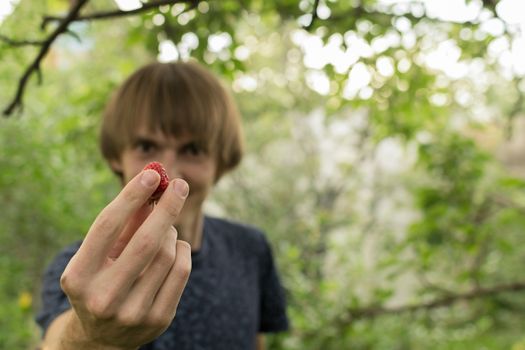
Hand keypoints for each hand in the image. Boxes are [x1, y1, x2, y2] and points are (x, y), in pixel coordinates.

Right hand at [59, 169, 190, 348]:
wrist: (102, 337)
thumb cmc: (101, 280)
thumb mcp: (101, 254)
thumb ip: (125, 221)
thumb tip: (154, 182)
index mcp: (78, 277)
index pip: (107, 226)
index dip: (131, 196)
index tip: (152, 175)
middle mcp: (103, 297)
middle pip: (146, 241)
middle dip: (167, 207)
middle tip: (180, 185)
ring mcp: (133, 312)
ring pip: (167, 253)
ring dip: (170, 231)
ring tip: (164, 229)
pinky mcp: (158, 319)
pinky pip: (181, 269)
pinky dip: (181, 249)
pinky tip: (174, 248)